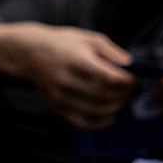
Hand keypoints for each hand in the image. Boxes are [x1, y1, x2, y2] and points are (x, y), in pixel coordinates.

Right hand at [0, 22, 135, 130]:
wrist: (28, 54)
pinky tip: (110, 118)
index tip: (134, 79)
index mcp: (77, 60)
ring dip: (115, 108)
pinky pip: (80, 123)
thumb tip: (129, 63)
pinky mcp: (56, 107)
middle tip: (131, 90)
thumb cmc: (61, 43)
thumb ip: (110, 50)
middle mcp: (67, 80)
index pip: (109, 77)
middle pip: (104, 95)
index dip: (127, 81)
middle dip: (124, 95)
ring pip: (95, 111)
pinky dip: (98, 124)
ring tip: (123, 100)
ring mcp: (60, 96)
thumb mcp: (87, 38)